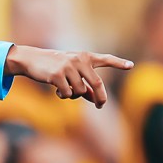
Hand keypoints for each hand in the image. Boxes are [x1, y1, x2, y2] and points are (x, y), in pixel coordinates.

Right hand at [3, 45, 132, 107]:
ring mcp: (69, 67)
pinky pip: (67, 94)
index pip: (105, 59)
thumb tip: (95, 99)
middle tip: (100, 105)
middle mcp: (80, 60)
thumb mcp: (71, 73)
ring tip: (64, 89)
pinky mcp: (58, 75)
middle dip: (100, 98)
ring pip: (80, 91)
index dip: (119, 63)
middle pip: (97, 84)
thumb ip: (85, 84)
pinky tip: (56, 90)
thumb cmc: (54, 67)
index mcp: (85, 57)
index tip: (131, 65)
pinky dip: (63, 96)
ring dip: (73, 95)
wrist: (32, 60)